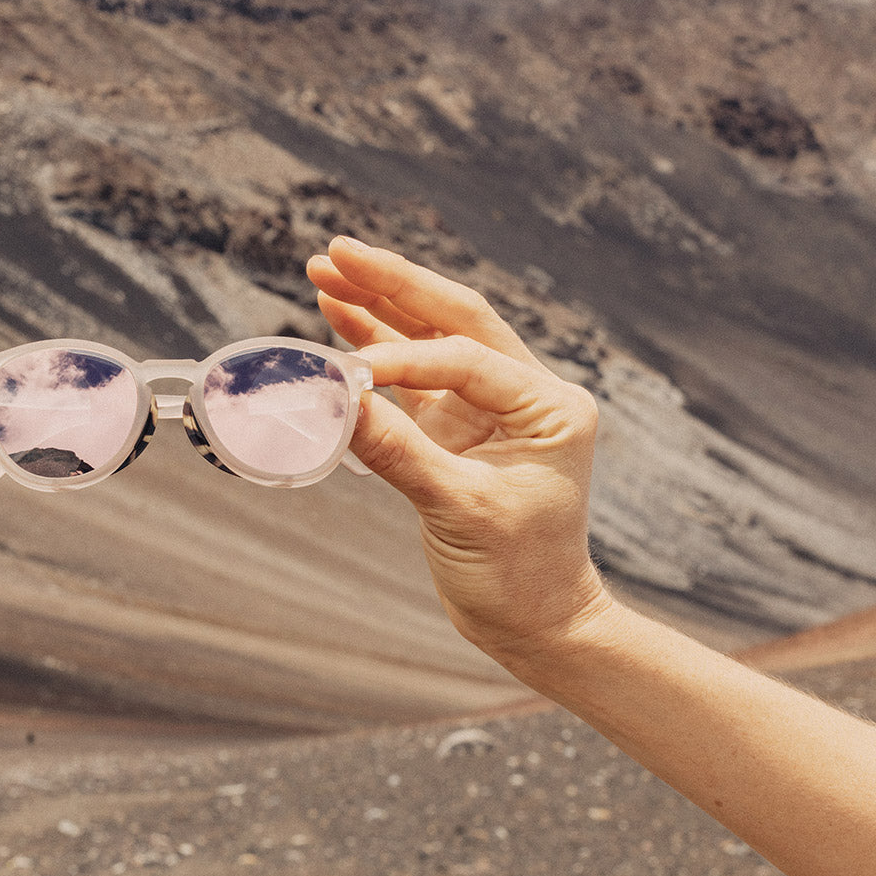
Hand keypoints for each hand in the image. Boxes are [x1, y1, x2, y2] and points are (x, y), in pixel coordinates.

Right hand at [307, 236, 611, 659]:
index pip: (466, 359)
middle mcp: (526, 394)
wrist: (536, 625)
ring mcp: (489, 408)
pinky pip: (411, 376)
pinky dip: (375, 346)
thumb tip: (338, 400)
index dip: (403, 360)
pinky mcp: (456, 428)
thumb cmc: (518, 575)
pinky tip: (338, 315)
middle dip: (393, 283)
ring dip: (377, 304)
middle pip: (452, 318)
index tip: (348, 375)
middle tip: (337, 251)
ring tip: (325, 269)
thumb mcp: (461, 513)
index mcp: (551, 406)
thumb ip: (399, 453)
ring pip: (429, 337)